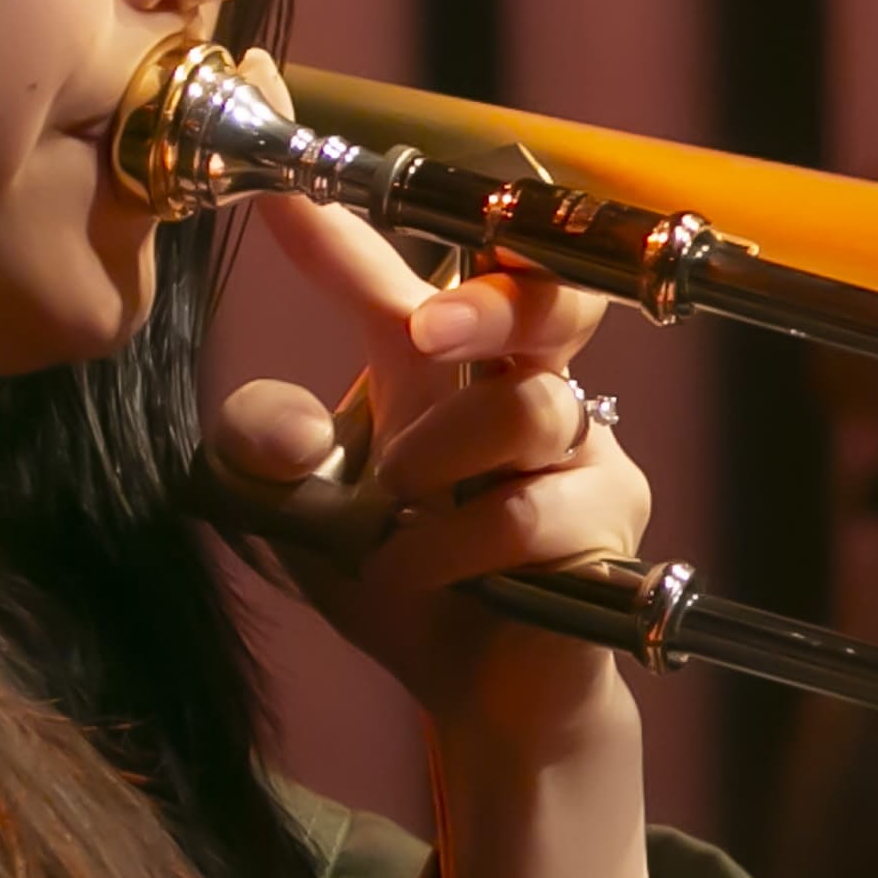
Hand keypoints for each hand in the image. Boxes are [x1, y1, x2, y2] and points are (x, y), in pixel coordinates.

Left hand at [204, 196, 650, 768]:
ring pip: (527, 408)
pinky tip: (408, 572)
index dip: (339, 226)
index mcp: (445, 365)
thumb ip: (269, 454)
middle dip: (493, 296)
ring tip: (389, 509)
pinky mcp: (608, 521)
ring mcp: (582, 450)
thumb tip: (277, 425)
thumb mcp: (304, 513)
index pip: (397, 274)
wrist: (480, 693)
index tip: (277, 184)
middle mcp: (526, 385)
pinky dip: (450, 546)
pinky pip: (530, 511)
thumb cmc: (404, 579)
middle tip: (425, 330)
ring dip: (439, 457)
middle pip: (550, 292)